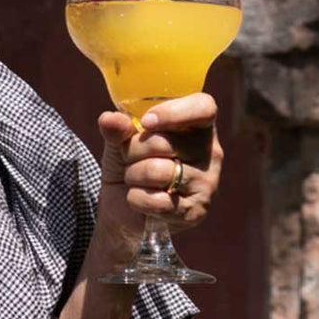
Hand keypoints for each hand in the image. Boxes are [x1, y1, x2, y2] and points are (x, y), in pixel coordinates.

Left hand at [97, 93, 223, 234]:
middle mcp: (210, 153)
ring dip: (133, 176)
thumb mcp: (119, 142)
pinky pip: (157, 201)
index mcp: (198, 127)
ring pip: (158, 172)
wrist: (123, 209)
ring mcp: (207, 184)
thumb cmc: (129, 166)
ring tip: (135, 180)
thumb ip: (117, 128)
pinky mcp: (196, 211)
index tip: (146, 121)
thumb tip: (109, 119)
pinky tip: (141, 200)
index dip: (175, 112)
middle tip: (130, 159)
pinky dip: (136, 200)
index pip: (203, 108)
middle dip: (132, 151)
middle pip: (164, 142)